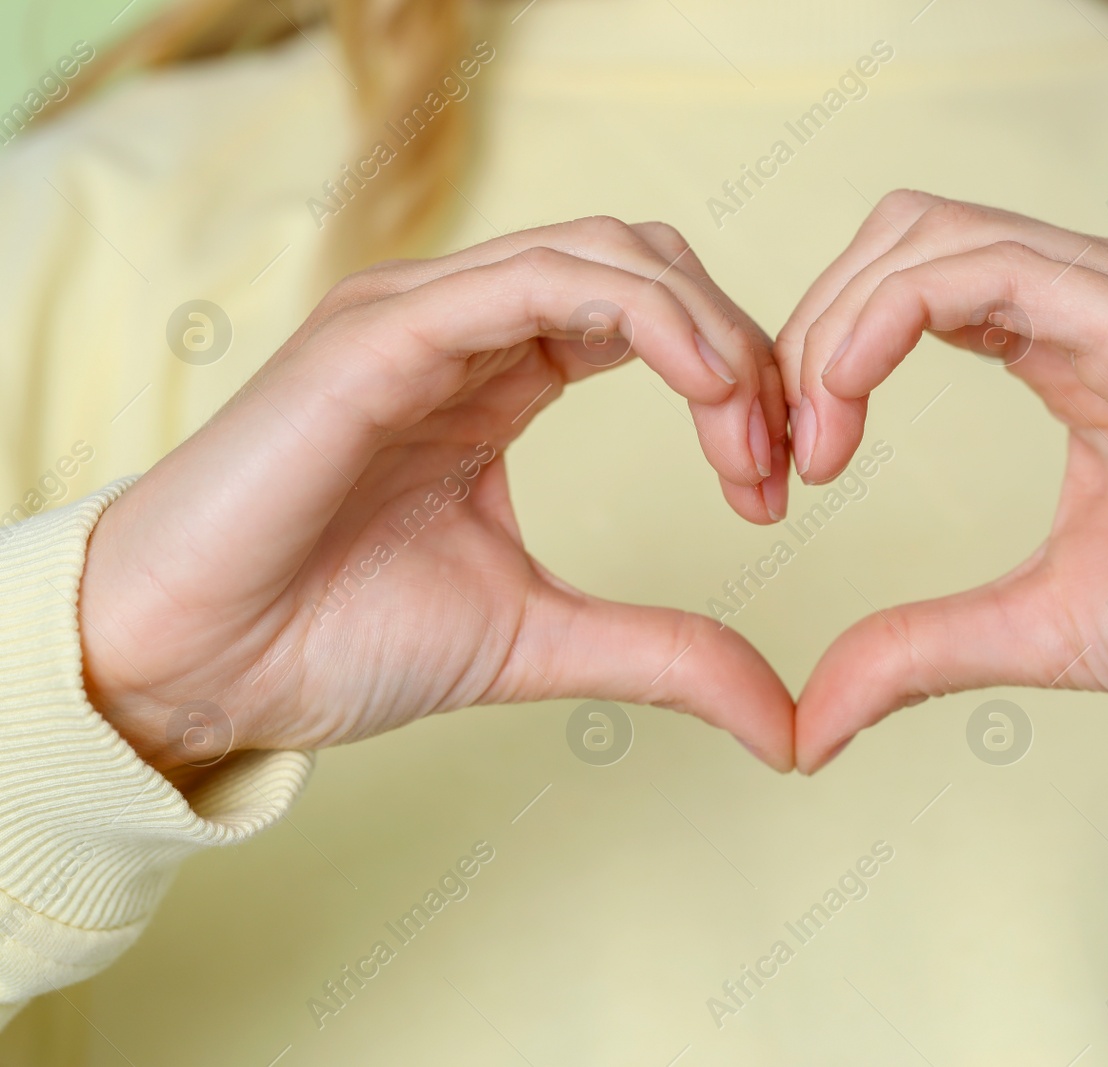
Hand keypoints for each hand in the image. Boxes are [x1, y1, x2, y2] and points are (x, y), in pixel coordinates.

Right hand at [80, 217, 796, 774]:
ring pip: (609, 252)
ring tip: (747, 436)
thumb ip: (666, 655)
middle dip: (742, 352)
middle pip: (651, 266)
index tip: (773, 488)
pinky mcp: (385, 329)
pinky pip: (539, 278)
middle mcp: (469, 325)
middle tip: (774, 464)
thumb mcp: (544, 637)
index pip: (655, 318)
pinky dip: (645, 317)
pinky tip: (701, 389)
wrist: (206, 668)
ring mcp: (425, 315)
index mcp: (502, 375)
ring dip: (709, 332)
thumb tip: (784, 724)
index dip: (739, 383)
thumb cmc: (338, 635)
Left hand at [778, 191, 1107, 772]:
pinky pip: (992, 270)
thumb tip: (806, 722)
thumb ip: (917, 649)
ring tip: (809, 443)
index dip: (820, 359)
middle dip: (808, 331)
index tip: (780, 470)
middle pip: (901, 238)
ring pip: (933, 234)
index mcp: (1072, 345)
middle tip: (775, 454)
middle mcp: (1099, 298)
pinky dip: (888, 322)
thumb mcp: (1036, 628)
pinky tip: (846, 412)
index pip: (910, 287)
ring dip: (835, 326)